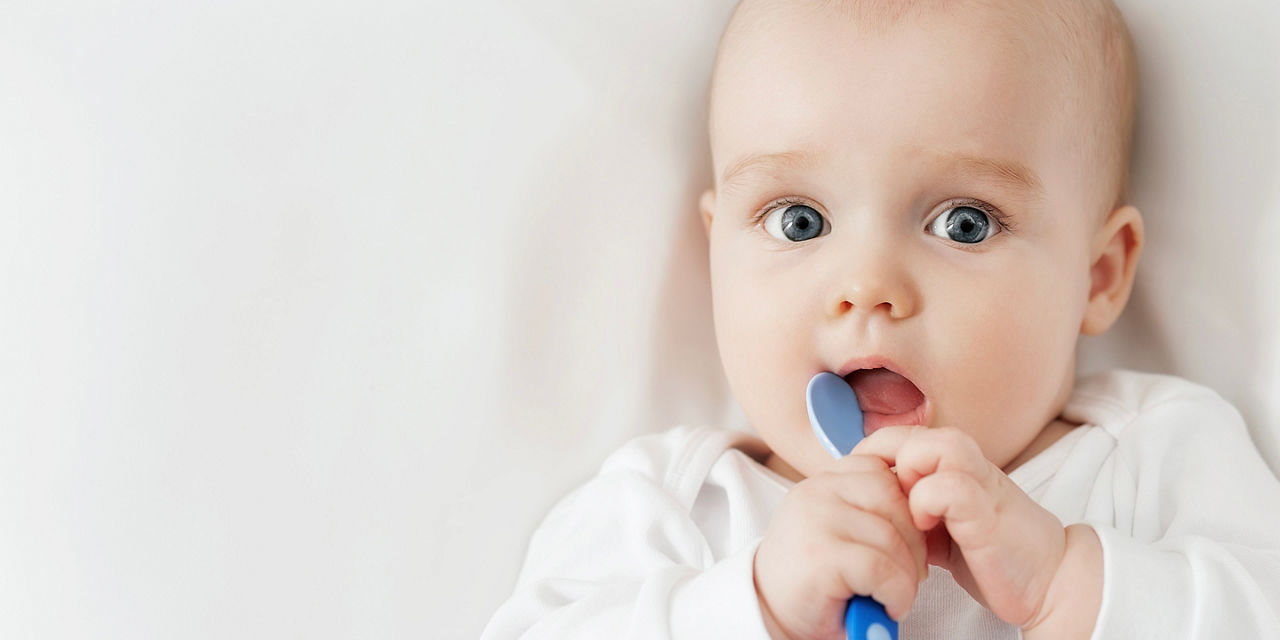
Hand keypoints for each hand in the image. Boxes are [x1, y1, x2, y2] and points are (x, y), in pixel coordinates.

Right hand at [754, 454, 926, 639]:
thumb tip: (926, 509)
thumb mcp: (844, 529)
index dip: (907, 508)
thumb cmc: (815, 577)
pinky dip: (897, 593)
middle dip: (916, 541)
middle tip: (911, 574)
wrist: (770, 613)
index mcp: (825, 480)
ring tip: (895, 594)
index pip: (883, 470)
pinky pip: (883, 569)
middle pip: (895, 498)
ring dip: (908, 574)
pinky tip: (888, 605)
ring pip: (892, 536)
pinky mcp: (820, 555)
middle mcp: (816, 491)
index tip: (905, 541)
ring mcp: (816, 520)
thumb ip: (873, 510)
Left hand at [851, 426, 1082, 630]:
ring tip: (909, 512)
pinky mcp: (988, 513)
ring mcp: (980, 484)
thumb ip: (913, 509)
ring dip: (909, 476)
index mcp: (954, 466)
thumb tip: (869, 506)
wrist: (1050, 580)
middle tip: (884, 502)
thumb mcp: (941, 526)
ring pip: (934, 445)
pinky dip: (927, 504)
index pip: (898, 436)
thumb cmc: (993, 554)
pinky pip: (950, 487)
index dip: (872, 457)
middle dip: (884, 465)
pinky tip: (927, 531)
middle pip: (910, 433)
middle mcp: (968, 466)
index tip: (864, 491)